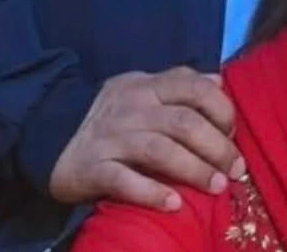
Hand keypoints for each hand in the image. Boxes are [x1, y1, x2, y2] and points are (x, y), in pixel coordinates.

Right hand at [48, 68, 242, 210]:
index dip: (221, 109)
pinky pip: (125, 181)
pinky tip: (174, 204)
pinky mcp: (94, 168)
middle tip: (236, 169)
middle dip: (216, 147)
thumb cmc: (112, 114)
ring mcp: (112, 138)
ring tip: (218, 187)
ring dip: (194, 170)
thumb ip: (179, 84)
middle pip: (183, 122)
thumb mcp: (143, 88)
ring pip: (160, 150)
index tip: (233, 132)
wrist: (51, 132)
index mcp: (148, 85)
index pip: (193, 87)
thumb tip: (218, 82)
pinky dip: (152, 192)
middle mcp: (132, 108)